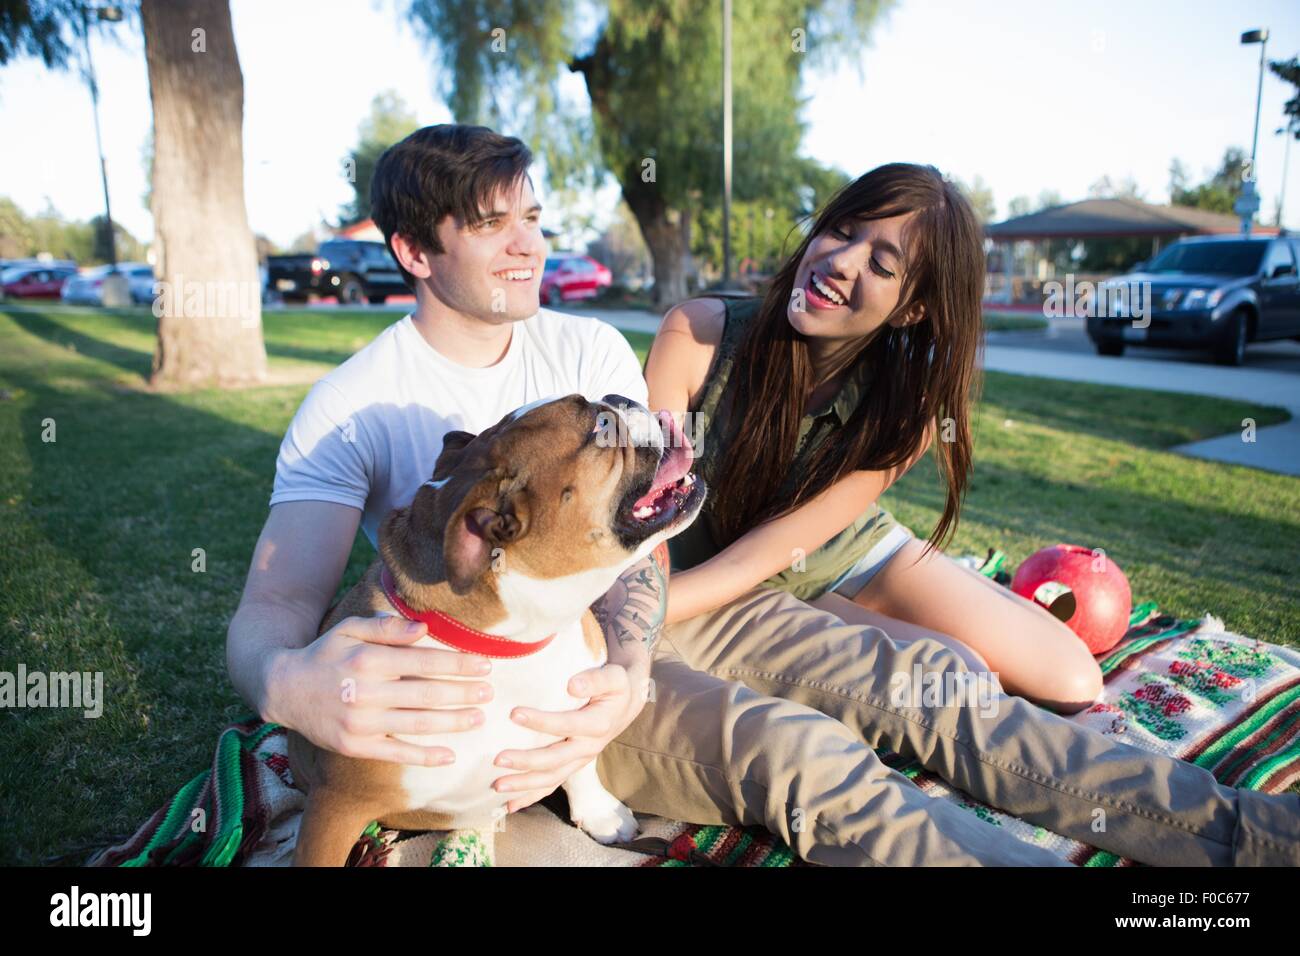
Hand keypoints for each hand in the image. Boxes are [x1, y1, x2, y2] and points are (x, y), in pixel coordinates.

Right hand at [262, 614, 494, 765]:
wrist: (283, 689)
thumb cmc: (325, 654)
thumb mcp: (349, 629)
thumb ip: (386, 628)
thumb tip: (425, 629)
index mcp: (367, 661)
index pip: (423, 662)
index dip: (457, 664)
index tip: (484, 664)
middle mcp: (364, 693)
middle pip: (425, 694)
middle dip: (462, 693)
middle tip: (490, 692)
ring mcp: (360, 723)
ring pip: (416, 724)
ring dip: (452, 723)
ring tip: (478, 718)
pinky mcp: (355, 746)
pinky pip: (395, 753)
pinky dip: (424, 756)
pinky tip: (449, 755)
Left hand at [490, 661, 649, 812]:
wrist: (625, 704)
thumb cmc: (614, 686)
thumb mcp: (613, 677)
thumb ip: (595, 679)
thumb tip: (572, 685)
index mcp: (597, 725)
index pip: (567, 725)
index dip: (542, 722)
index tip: (514, 713)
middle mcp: (588, 747)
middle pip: (555, 759)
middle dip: (526, 761)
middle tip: (498, 759)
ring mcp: (579, 760)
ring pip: (551, 778)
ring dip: (524, 785)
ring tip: (497, 786)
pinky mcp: (572, 766)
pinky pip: (551, 785)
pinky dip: (530, 796)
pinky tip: (510, 804)